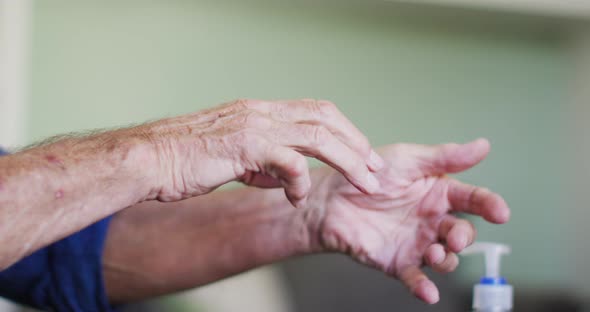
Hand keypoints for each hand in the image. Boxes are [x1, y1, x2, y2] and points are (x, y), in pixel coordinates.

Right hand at [142, 99, 383, 205]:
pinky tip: (297, 197)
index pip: (314, 110)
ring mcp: (254, 126)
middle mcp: (261, 112)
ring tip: (365, 182)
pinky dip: (301, 181)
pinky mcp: (245, 145)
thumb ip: (261, 164)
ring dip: (347, 160)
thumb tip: (285, 178)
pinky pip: (289, 161)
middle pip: (325, 118)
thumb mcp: (231, 158)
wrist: (147, 159)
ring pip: (318, 136)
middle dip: (356, 143)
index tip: (361, 151)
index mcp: (259, 112)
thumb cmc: (182, 160)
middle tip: (376, 167)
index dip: (343, 129)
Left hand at [306, 139, 509, 303]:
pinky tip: (428, 291)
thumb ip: (445, 157)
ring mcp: (416, 243)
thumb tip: (483, 146)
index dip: (489, 205)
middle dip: (464, 237)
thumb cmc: (367, 175)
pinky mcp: (397, 262)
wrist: (329, 198)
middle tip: (454, 236)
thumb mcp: (408, 159)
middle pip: (462, 233)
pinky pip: (415, 278)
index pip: (473, 200)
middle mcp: (432, 220)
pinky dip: (423, 288)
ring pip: (444, 258)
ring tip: (434, 253)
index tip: (500, 211)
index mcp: (439, 193)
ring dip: (445, 260)